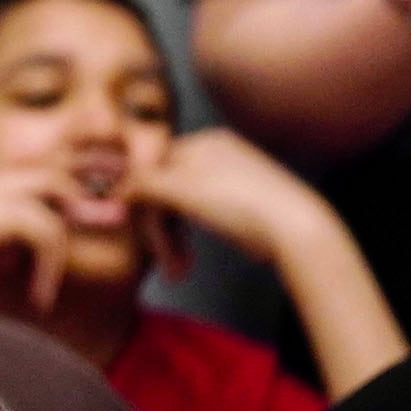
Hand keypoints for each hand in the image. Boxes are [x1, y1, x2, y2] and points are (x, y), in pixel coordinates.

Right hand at [133, 126, 317, 268]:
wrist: (295, 228)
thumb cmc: (239, 203)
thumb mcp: (180, 188)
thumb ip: (141, 182)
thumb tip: (115, 187)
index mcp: (203, 141)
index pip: (152, 165)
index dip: (137, 197)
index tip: (129, 227)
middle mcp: (216, 155)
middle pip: (166, 189)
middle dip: (159, 228)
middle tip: (160, 259)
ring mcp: (229, 181)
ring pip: (183, 208)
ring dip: (173, 240)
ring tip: (178, 269)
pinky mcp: (241, 206)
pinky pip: (200, 218)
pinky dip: (190, 239)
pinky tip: (190, 258)